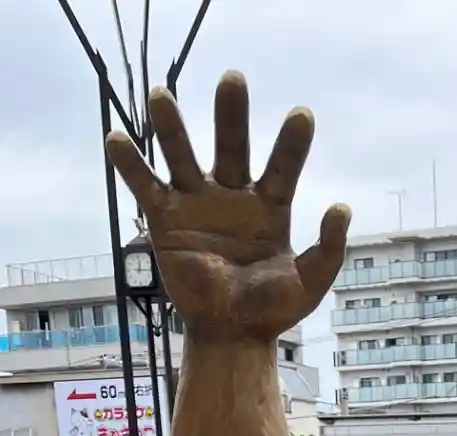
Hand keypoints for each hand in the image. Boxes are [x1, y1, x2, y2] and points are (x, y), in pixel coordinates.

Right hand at [106, 72, 350, 341]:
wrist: (233, 334)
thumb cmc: (273, 310)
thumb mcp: (309, 284)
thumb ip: (328, 250)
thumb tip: (341, 207)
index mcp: (269, 208)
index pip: (282, 168)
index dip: (291, 144)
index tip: (303, 115)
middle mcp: (232, 196)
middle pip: (231, 147)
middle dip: (231, 115)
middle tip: (233, 79)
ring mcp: (197, 205)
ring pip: (183, 156)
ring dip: (171, 127)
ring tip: (159, 94)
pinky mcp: (166, 221)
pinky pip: (145, 187)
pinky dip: (130, 165)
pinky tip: (115, 138)